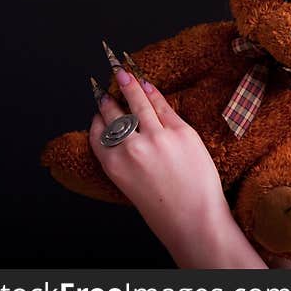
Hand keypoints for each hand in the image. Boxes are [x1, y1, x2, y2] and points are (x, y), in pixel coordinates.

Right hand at [89, 67, 229, 259]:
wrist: (193, 218)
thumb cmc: (164, 209)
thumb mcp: (131, 185)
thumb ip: (124, 159)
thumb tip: (126, 134)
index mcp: (113, 165)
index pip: (98, 132)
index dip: (98, 118)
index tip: (98, 109)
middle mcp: (130, 147)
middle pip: (115, 114)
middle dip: (108, 97)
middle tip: (105, 83)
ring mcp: (157, 137)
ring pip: (138, 103)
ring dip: (128, 84)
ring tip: (122, 71)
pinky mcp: (181, 131)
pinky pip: (163, 106)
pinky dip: (153, 93)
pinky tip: (148, 85)